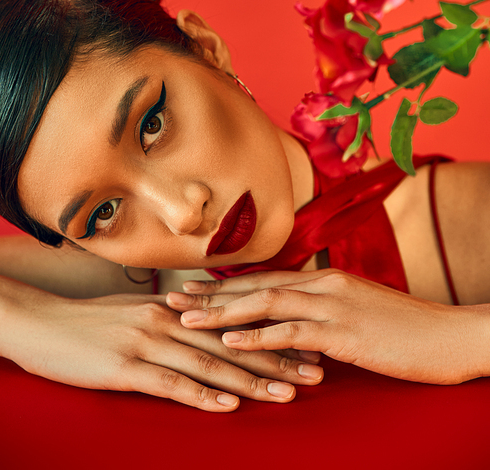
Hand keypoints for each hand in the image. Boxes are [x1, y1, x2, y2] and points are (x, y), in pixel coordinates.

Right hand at [0, 278, 323, 410]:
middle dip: (278, 358)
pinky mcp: (126, 366)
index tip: (309, 346)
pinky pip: (170, 383)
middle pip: (233, 342)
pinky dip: (202, 395)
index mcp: (175, 308)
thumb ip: (175, 321)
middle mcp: (169, 320)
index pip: (235, 323)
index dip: (273, 335)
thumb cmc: (92, 322)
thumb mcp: (138, 313)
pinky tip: (228, 406)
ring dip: (252, 379)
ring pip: (210, 362)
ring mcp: (148, 342)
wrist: (42, 322)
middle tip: (316, 372)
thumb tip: (207, 329)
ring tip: (288, 393)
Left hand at [167, 269, 482, 384]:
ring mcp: (332, 306)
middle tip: (172, 298)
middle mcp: (323, 285)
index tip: (194, 288)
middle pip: (256, 285)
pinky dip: (256, 335)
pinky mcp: (342, 331)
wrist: (447, 335)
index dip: (227, 284)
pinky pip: (291, 331)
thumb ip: (326, 313)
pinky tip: (229, 341)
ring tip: (185, 318)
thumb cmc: (405, 329)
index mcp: (326, 279)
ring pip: (264, 302)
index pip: (266, 279)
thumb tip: (298, 325)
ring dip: (221, 311)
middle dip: (211, 293)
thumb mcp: (360, 313)